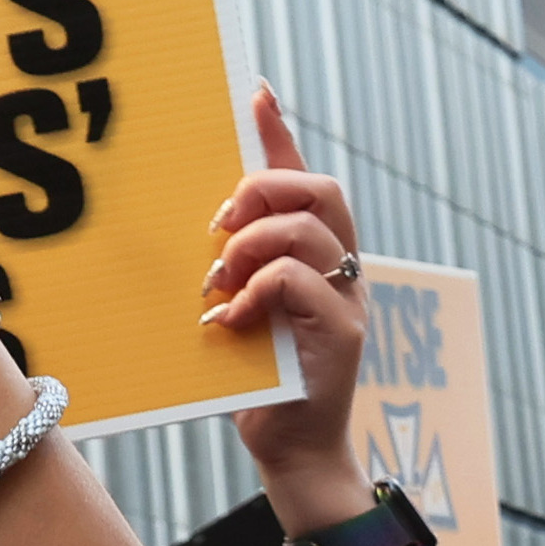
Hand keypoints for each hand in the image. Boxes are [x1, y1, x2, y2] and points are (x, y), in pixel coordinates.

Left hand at [211, 93, 369, 503]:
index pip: (304, 177)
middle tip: (217, 228)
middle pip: (319, 190)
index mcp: (318, 255)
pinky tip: (230, 320)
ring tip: (219, 282)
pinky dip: (256, 292)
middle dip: (261, 192)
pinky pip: (299, 280)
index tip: (253, 93)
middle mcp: (344, 268)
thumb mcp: (241, 310)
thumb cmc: (260, 382)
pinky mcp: (343, 333)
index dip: (280, 134)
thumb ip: (232, 269)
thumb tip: (194, 228)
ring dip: (250, 245)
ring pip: (306, 230)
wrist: (294, 452)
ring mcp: (350, 298)